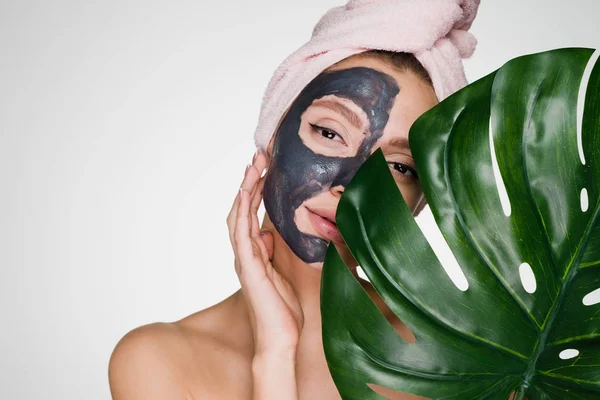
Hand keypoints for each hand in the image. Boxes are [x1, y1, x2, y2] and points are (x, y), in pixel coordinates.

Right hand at [226, 151, 303, 356]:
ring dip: (245, 189)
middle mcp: (245, 252)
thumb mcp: (284, 272)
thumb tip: (269, 232)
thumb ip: (274, 251)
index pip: (251, 213)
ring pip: (238, 216)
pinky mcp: (249, 267)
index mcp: (254, 252)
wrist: (280, 337)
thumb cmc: (283, 308)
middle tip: (259, 155)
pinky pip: (241, 234)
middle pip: (241, 208)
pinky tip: (245, 192)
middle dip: (250, 181)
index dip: (256, 188)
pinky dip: (241, 211)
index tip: (265, 166)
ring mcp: (244, 259)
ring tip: (253, 165)